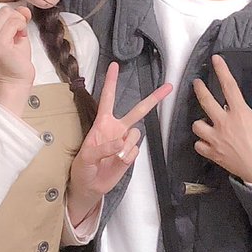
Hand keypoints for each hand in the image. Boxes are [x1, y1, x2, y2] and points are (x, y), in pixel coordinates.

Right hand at [0, 0, 33, 112]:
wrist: (17, 78)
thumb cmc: (15, 54)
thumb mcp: (16, 31)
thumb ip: (16, 17)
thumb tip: (22, 11)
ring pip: (9, 12)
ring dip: (19, 23)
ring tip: (16, 38)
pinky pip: (16, 22)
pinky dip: (22, 30)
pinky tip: (17, 43)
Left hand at [66, 61, 172, 224]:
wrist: (90, 186)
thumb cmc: (83, 168)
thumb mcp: (86, 158)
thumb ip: (101, 148)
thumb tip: (120, 143)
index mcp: (102, 123)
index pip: (107, 98)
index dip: (110, 82)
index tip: (114, 65)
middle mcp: (116, 129)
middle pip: (138, 110)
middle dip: (154, 98)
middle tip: (169, 86)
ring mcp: (125, 141)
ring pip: (136, 135)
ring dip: (126, 145)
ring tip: (113, 156)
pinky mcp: (130, 154)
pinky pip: (135, 151)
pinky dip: (127, 157)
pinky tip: (118, 162)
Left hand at [191, 54, 251, 184]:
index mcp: (240, 113)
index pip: (229, 86)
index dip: (222, 70)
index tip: (216, 60)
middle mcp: (224, 123)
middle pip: (205, 101)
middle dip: (199, 89)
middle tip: (197, 83)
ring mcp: (216, 139)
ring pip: (197, 125)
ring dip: (200, 122)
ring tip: (205, 122)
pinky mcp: (214, 154)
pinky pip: (198, 145)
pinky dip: (201, 143)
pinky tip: (206, 141)